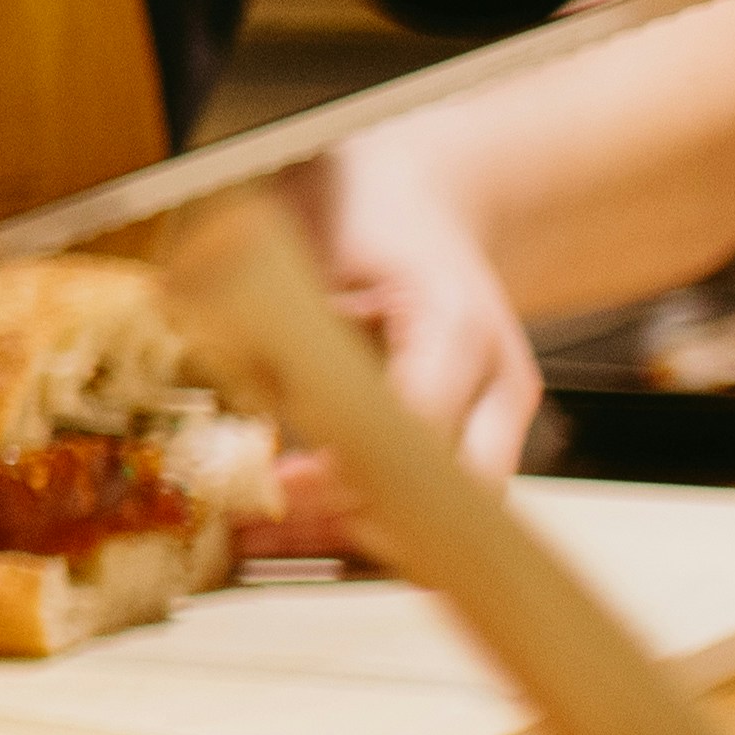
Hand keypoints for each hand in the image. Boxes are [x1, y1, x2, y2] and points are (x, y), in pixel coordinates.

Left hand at [285, 143, 540, 524]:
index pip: (417, 425)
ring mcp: (498, 414)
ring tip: (261, 534)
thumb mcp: (305, 241)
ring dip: (356, 534)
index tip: (280, 482)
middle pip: (450, 492)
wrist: (420, 199)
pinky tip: (291, 523)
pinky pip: (434, 501)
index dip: (348, 466)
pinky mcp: (480, 437)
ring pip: (448, 513)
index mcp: (456, 325)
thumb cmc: (358, 211)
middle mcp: (497, 380)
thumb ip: (279, 320)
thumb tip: (237, 388)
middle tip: (262, 522)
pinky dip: (368, 520)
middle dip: (356, 519)